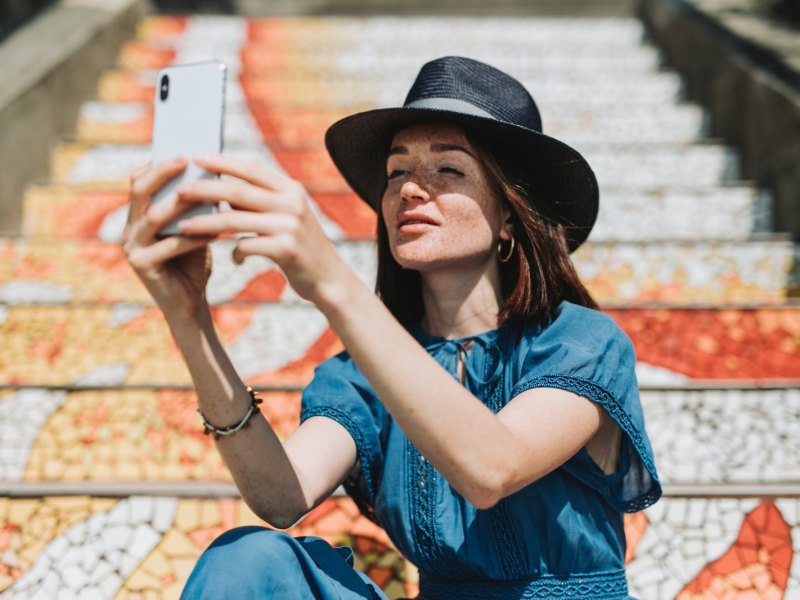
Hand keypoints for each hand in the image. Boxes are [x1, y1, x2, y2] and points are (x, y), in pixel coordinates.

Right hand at [122, 157, 216, 319]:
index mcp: (137, 216)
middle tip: (186, 158)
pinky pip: (169, 245)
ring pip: (153, 216)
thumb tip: (212, 171)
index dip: (156, 162)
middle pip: (140, 190)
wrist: (190, 304)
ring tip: (206, 191)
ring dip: (181, 202)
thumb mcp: (194, 228)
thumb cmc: (193, 263)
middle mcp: (128, 229)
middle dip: (163, 171)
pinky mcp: (142, 266)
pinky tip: (216, 230)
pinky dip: (194, 237)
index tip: (182, 146)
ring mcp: (131, 248)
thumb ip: (194, 206)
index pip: (139, 180)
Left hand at [174, 154, 350, 304]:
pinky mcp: (286, 249)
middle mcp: (291, 203)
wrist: (329, 278)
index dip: (222, 163)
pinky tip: (234, 260)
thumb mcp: (286, 217)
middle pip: (238, 192)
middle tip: (178, 191)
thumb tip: (221, 190)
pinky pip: (247, 246)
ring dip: (206, 223)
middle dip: (204, 190)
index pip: (250, 169)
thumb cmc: (301, 248)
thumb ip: (261, 202)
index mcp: (290, 189)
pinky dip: (235, 253)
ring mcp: (289, 225)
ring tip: (183, 226)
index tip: (196, 158)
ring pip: (235, 220)